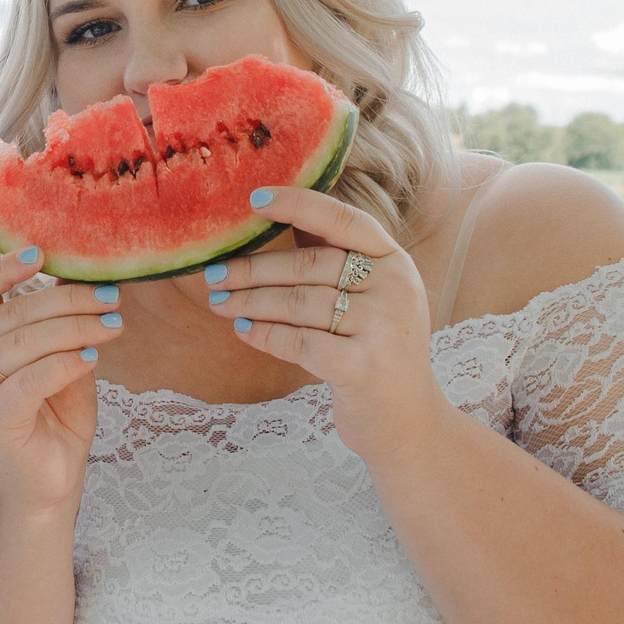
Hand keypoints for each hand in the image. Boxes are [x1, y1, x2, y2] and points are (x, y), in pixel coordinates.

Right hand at [0, 247, 118, 520]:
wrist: (47, 486)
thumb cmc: (56, 420)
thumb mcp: (66, 362)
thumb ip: (65, 326)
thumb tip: (86, 279)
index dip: (2, 265)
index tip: (40, 252)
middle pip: (14, 310)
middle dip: (68, 299)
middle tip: (111, 297)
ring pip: (24, 341)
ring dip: (75, 328)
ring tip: (113, 324)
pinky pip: (30, 379)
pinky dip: (64, 364)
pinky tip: (93, 359)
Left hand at [203, 187, 444, 461]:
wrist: (408, 424)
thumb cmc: (374, 351)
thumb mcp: (370, 298)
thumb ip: (334, 257)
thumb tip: (277, 214)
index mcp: (395, 263)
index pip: (344, 220)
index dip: (298, 205)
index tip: (254, 200)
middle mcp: (396, 289)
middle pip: (310, 266)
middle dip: (254, 269)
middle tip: (214, 274)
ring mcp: (383, 329)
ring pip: (299, 304)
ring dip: (250, 301)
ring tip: (219, 302)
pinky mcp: (363, 367)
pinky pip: (299, 342)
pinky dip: (265, 335)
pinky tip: (241, 330)